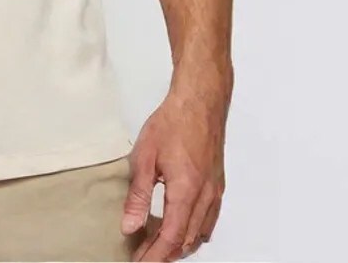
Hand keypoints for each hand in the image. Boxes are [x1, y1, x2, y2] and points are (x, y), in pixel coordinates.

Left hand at [121, 81, 228, 260]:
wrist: (200, 101)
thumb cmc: (172, 122)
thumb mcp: (145, 156)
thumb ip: (138, 194)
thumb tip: (130, 226)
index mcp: (186, 192)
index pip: (170, 237)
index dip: (154, 256)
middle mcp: (205, 197)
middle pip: (186, 240)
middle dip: (164, 254)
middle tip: (142, 256)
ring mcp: (215, 192)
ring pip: (199, 234)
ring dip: (179, 245)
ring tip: (156, 247)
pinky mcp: (217, 185)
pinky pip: (208, 220)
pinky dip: (193, 232)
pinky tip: (180, 229)